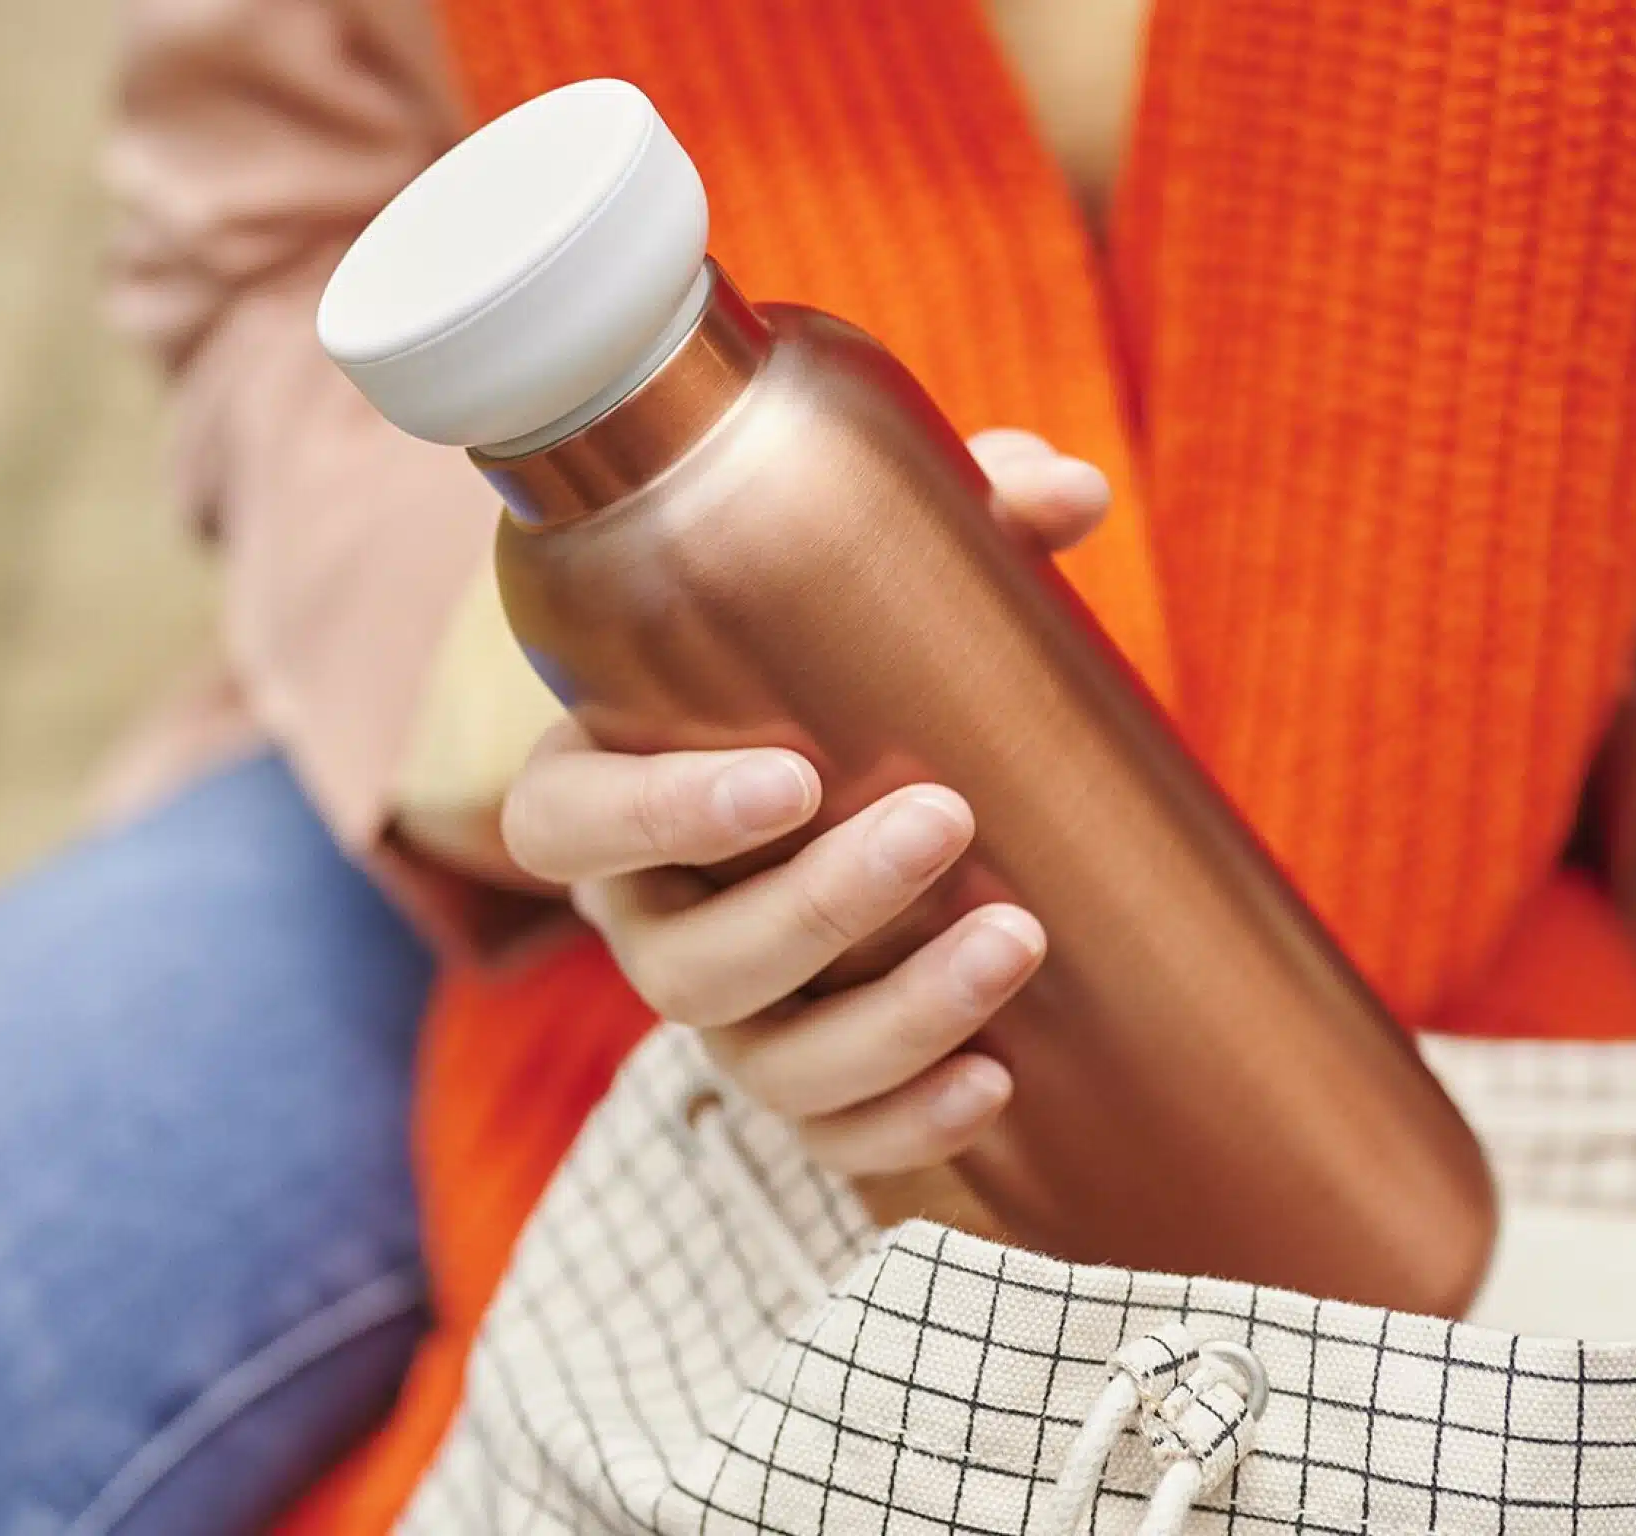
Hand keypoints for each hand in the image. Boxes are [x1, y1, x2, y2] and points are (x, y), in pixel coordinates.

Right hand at [499, 429, 1111, 1175]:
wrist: (856, 801)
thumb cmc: (831, 679)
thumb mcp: (866, 597)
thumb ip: (956, 523)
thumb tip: (1068, 491)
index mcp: (608, 796)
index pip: (566, 827)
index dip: (656, 814)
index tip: (786, 776)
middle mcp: (648, 924)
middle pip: (685, 963)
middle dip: (816, 905)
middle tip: (945, 818)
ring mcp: (724, 1022)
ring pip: (765, 1062)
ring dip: (890, 1018)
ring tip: (1016, 939)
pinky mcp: (800, 1090)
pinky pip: (830, 1141)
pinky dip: (908, 1124)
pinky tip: (997, 1083)